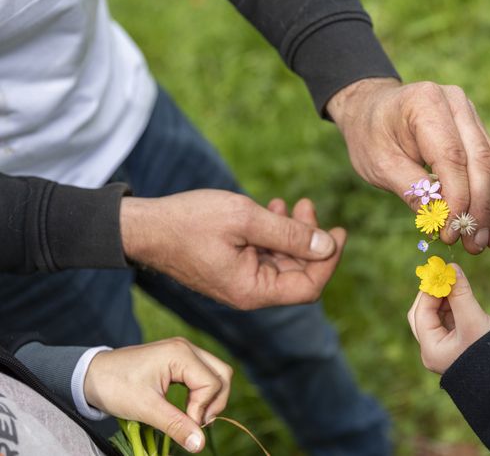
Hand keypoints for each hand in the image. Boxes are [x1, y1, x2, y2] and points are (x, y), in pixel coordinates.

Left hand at [84, 338, 232, 452]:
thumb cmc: (115, 386)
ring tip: (192, 416)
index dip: (203, 409)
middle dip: (215, 402)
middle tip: (196, 421)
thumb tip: (200, 444)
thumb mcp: (146, 409)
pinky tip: (188, 406)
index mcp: (181, 354)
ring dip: (211, 397)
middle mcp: (187, 348)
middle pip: (223, 374)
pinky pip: (204, 374)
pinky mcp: (179, 359)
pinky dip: (202, 392)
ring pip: (217, 373)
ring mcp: (184, 351)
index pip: (212, 384)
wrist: (90, 374)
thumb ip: (176, 425)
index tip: (185, 426)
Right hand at [120, 190, 346, 309]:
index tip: (338, 230)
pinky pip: (264, 255)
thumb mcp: (245, 219)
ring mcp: (240, 280)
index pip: (308, 286)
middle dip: (310, 238)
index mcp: (253, 290)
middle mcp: (249, 292)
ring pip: (282, 261)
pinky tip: (272, 209)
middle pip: (298, 272)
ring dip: (291, 232)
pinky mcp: (232, 268)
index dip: (329, 260)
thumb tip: (328, 245)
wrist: (145, 227)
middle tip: (307, 204)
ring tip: (289, 203)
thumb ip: (289, 234)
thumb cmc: (189, 221)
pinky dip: (273, 234)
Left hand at [327, 78, 489, 253]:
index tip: (453, 234)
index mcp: (426, 104)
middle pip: (480, 160)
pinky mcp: (476, 128)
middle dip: (481, 208)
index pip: (452, 157)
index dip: (458, 199)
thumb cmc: (370, 136)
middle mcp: (456, 103)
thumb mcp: (379, 164)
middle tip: (477, 245)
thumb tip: (442, 222)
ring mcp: (470, 113)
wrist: (371, 108)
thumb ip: (411, 190)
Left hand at [407, 263, 489, 373]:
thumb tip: (451, 267)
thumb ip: (461, 293)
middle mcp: (434, 351)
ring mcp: (444, 348)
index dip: (429, 291)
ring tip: (455, 284)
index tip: (441, 272)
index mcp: (431, 350)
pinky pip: (447, 321)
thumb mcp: (474, 320)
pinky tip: (460, 295)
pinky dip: (451, 306)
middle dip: (432, 295)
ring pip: (435, 317)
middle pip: (422, 315)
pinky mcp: (457, 344)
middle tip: (444, 277)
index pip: (421, 313)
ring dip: (443, 299)